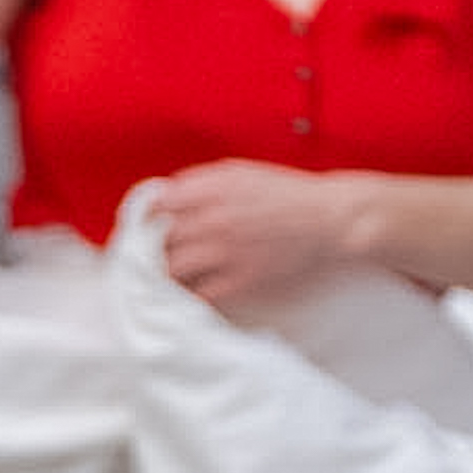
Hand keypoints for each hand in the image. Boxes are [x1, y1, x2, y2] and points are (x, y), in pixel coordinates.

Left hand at [147, 161, 359, 314]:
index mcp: (210, 190)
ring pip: (170, 271)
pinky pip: (198, 296)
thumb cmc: (288, 195)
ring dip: (159, 278)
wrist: (334, 221)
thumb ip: (200, 181)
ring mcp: (224, 254)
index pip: (153, 207)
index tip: (137, 231)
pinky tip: (183, 299)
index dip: (140, 221)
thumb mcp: (241, 173)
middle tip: (138, 263)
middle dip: (142, 253)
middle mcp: (212, 220)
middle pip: (155, 242)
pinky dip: (186, 299)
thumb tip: (163, 196)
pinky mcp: (241, 283)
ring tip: (156, 284)